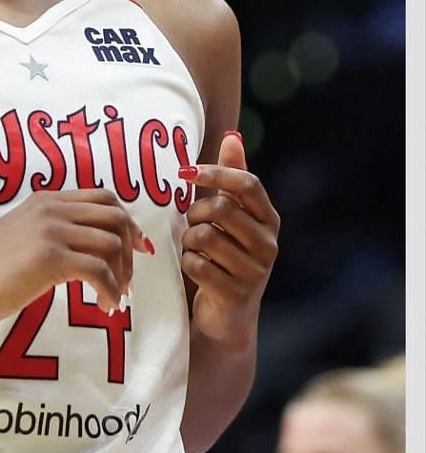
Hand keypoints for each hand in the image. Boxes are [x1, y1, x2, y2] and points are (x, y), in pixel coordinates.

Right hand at [0, 188, 145, 348]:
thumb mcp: (18, 236)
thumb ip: (48, 231)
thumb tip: (83, 247)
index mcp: (44, 200)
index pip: (103, 197)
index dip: (127, 222)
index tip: (135, 248)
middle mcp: (50, 209)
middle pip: (115, 216)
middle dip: (131, 248)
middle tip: (129, 278)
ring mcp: (50, 231)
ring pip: (112, 243)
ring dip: (122, 275)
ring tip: (115, 297)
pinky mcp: (49, 259)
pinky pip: (100, 271)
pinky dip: (111, 291)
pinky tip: (105, 306)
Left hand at [180, 131, 279, 342]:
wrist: (226, 316)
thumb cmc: (223, 256)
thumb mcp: (230, 216)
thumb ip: (231, 178)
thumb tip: (233, 136)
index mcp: (269, 219)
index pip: (247, 184)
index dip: (215, 173)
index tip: (184, 173)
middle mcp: (269, 244)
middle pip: (219, 209)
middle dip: (194, 214)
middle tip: (190, 224)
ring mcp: (256, 271)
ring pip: (203, 237)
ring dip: (187, 241)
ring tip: (194, 250)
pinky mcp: (236, 293)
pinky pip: (195, 264)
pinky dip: (186, 264)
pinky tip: (194, 271)